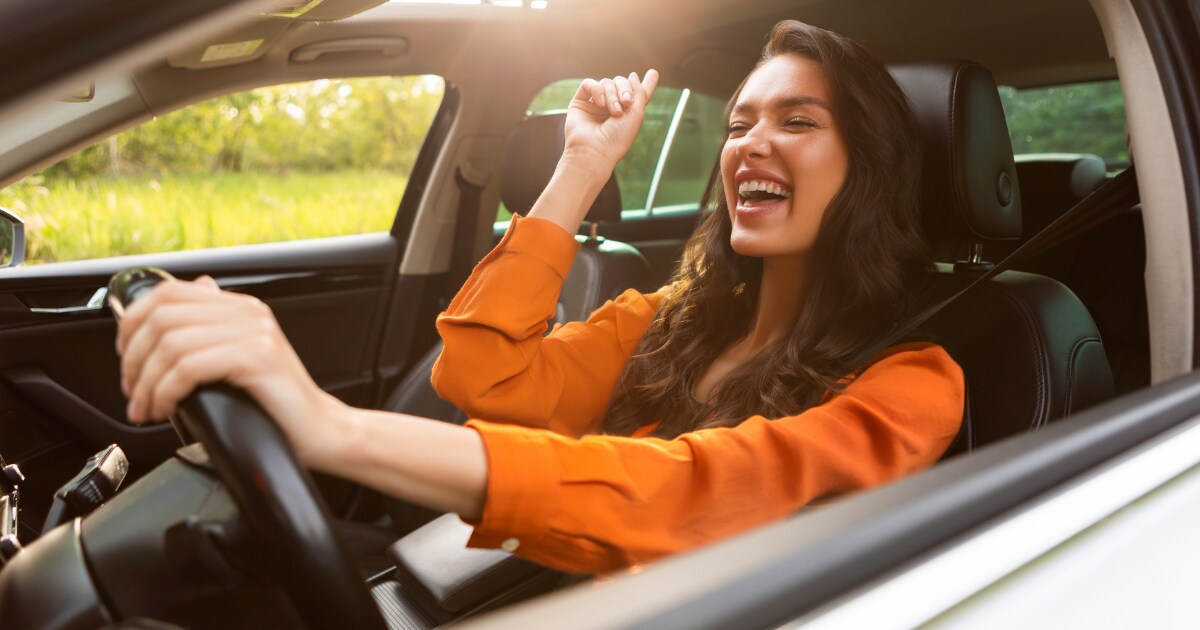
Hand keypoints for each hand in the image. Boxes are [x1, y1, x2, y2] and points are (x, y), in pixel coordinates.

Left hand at [116, 277, 339, 461]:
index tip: (126, 355)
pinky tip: (166, 408)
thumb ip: (212, 333)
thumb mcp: (239, 360)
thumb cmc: (278, 406)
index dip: (134, 320)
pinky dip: (166, 391)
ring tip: (147, 408)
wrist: (320, 431)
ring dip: (146, 383)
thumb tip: (191, 298)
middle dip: (134, 359)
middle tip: (132, 391)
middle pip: (162, 317)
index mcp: (241, 308)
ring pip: (170, 344)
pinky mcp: (256, 359)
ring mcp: (254, 333)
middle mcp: (248, 313)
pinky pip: (188, 368)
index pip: (170, 292)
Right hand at [562, 69, 658, 171]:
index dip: (647, 83)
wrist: (595, 150)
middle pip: (621, 83)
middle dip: (625, 89)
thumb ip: (639, 92)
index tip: (653, 73)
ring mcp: (595, 104)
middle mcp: (611, 107)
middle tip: (626, 103)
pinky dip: (597, 90)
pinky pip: (589, 84)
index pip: (637, 94)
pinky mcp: (580, 102)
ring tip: (613, 111)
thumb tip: (633, 75)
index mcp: (627, 112)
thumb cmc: (618, 137)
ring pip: (606, 83)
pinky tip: (600, 103)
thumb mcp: (636, 114)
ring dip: (612, 94)